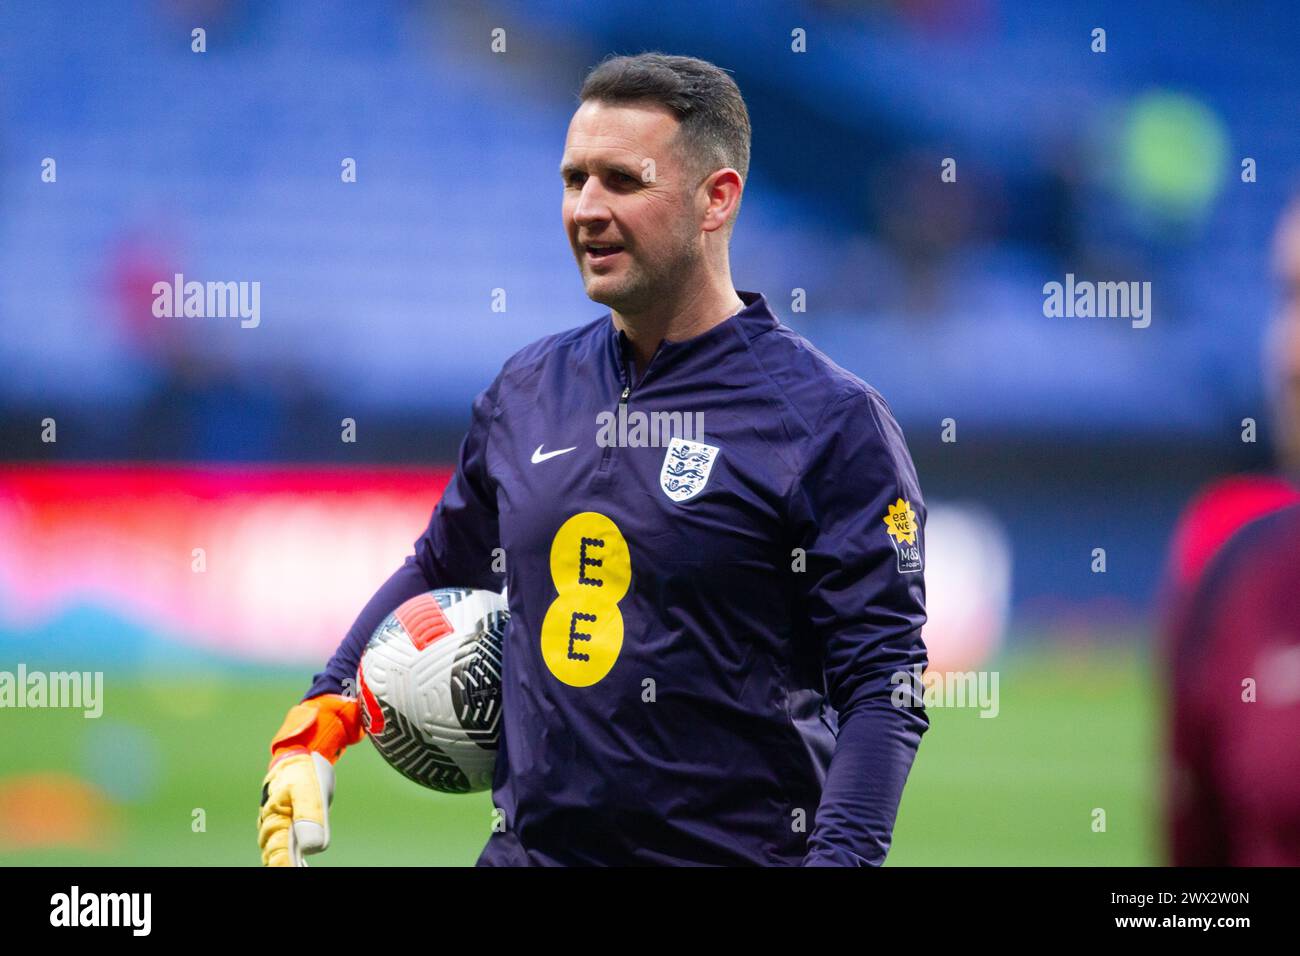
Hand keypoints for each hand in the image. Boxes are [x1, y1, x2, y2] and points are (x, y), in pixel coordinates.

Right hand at [257, 694, 361, 866]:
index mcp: (274, 816)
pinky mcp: (293, 822)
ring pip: (280, 850)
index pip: (277, 850)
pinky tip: (302, 864)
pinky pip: (290, 844)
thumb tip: (313, 848)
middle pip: (275, 854)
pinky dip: (294, 857)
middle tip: (294, 873)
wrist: (303, 751)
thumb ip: (310, 816)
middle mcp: (273, 823)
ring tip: (297, 870)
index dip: (283, 864)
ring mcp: (282, 822)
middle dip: (281, 865)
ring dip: (286, 862)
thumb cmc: (303, 768)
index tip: (291, 872)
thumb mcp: (309, 789)